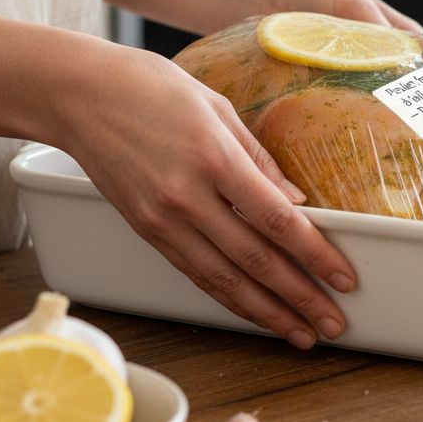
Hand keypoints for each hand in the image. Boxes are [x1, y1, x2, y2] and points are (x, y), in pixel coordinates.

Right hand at [58, 44, 356, 349]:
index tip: (344, 277)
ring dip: (266, 312)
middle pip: (255, 259)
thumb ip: (259, 158)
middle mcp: (187, 196)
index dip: (315, 255)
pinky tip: (252, 310)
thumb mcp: (217, 108)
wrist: (78, 95)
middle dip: (299, 297)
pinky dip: (227, 296)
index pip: (276, 220)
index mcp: (214, 158)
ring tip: (300, 334)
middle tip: (333, 324)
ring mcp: (161, 218)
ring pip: (223, 279)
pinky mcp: (143, 230)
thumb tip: (296, 201)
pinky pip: (193, 271)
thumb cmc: (150, 87)